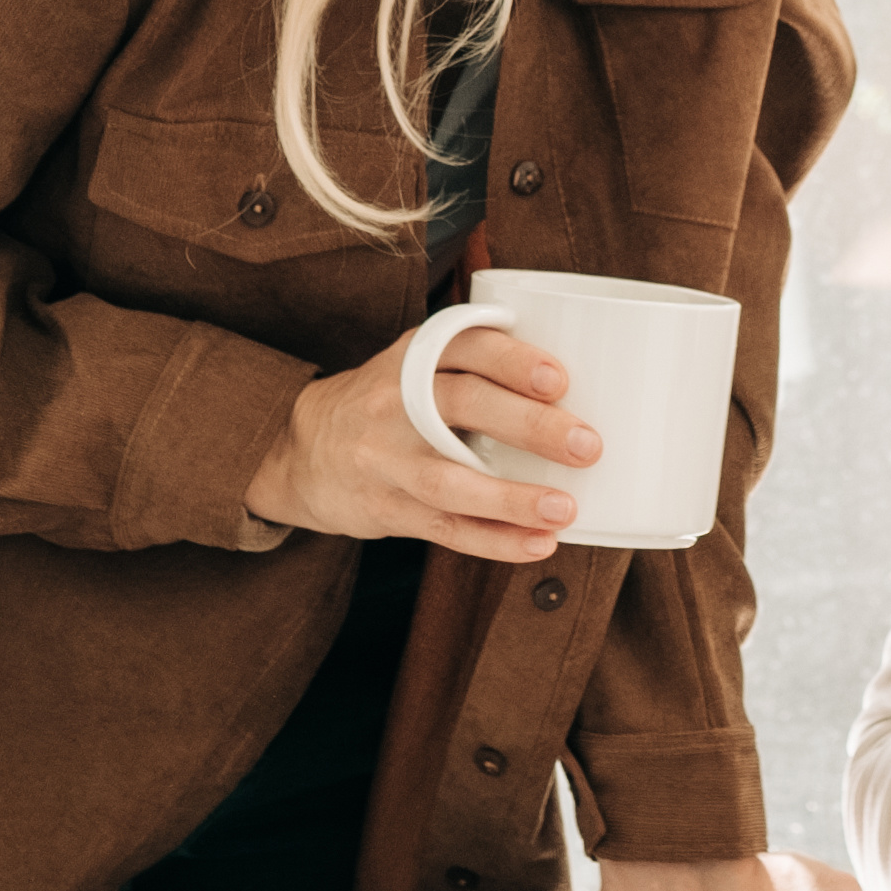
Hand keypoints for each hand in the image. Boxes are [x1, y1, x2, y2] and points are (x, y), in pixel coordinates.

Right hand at [247, 318, 591, 560]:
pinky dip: (493, 540)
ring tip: (563, 508)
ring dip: (510, 498)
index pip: (465, 346)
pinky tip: (536, 544)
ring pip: (450, 479)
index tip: (558, 379)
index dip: (512, 361)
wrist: (304, 449)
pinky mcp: (386, 507)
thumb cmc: (388, 402)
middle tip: (586, 445)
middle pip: (463, 406)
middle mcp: (396, 401)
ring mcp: (386, 458)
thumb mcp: (416, 363)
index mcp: (413, 357)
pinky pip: (443, 528)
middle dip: (528, 426)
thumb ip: (476, 362)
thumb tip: (585, 378)